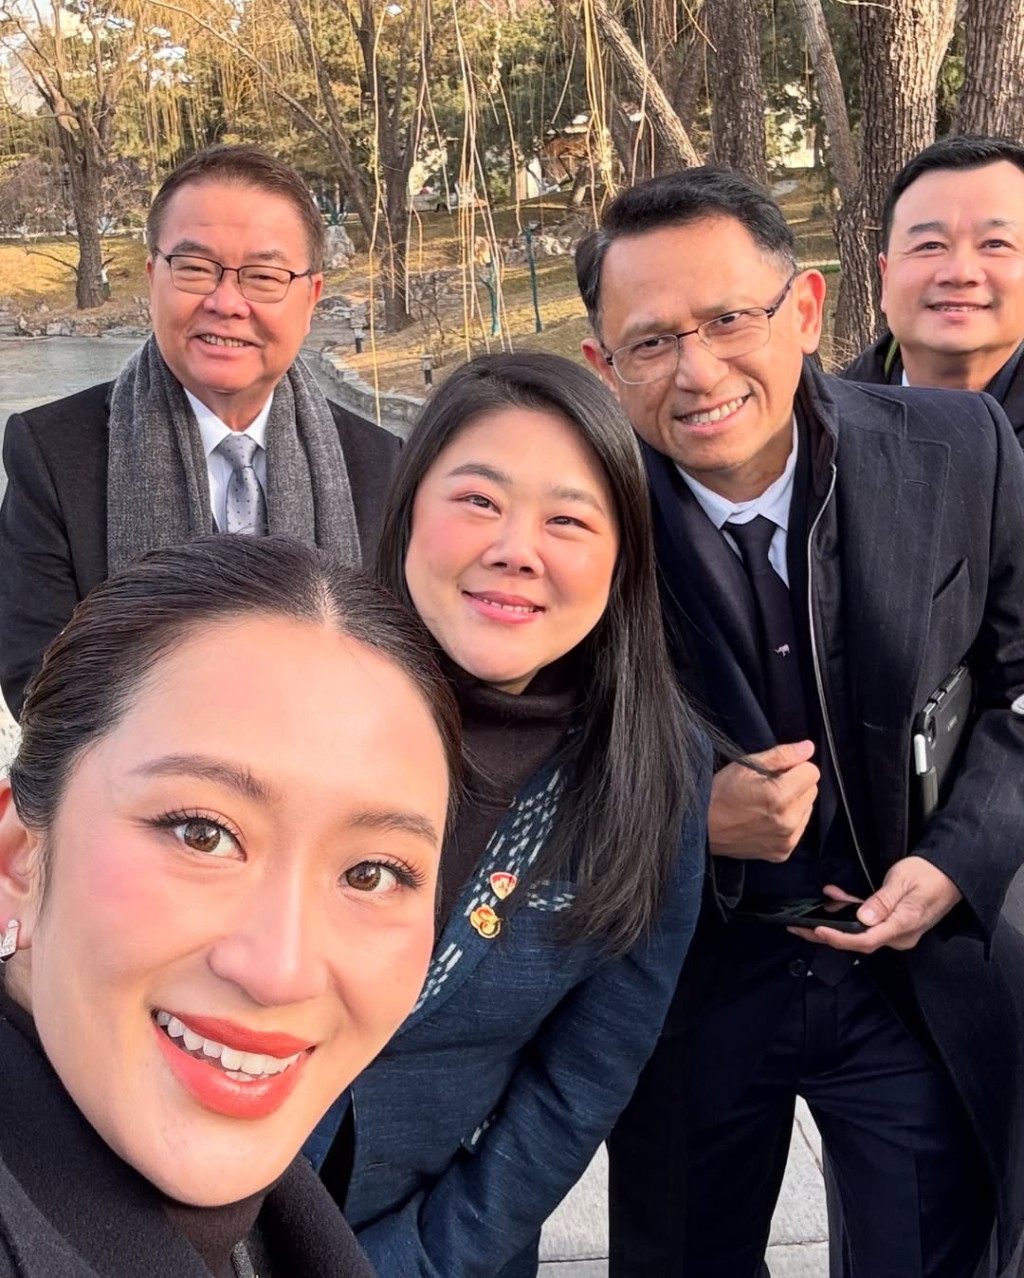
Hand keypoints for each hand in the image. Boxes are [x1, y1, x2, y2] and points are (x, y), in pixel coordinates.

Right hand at [709, 741, 818, 861]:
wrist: (701, 827)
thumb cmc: (720, 792)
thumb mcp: (746, 765)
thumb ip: (782, 755)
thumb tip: (809, 748)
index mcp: (779, 796)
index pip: (813, 772)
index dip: (796, 766)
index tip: (778, 770)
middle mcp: (788, 821)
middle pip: (812, 791)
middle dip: (796, 784)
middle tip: (770, 786)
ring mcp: (786, 840)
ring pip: (807, 810)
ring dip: (794, 803)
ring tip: (767, 803)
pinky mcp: (783, 852)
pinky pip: (799, 829)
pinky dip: (789, 822)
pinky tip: (767, 819)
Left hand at [790, 859, 962, 952]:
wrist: (952, 874)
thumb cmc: (931, 875)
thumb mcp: (903, 883)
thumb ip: (882, 901)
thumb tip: (864, 918)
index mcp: (902, 926)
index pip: (866, 940)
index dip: (839, 938)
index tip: (818, 930)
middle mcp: (899, 935)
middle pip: (858, 940)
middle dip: (826, 935)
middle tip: (798, 929)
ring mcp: (896, 930)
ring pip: (859, 931)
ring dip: (835, 920)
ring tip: (809, 912)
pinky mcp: (893, 922)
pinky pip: (867, 921)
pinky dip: (849, 909)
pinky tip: (835, 896)